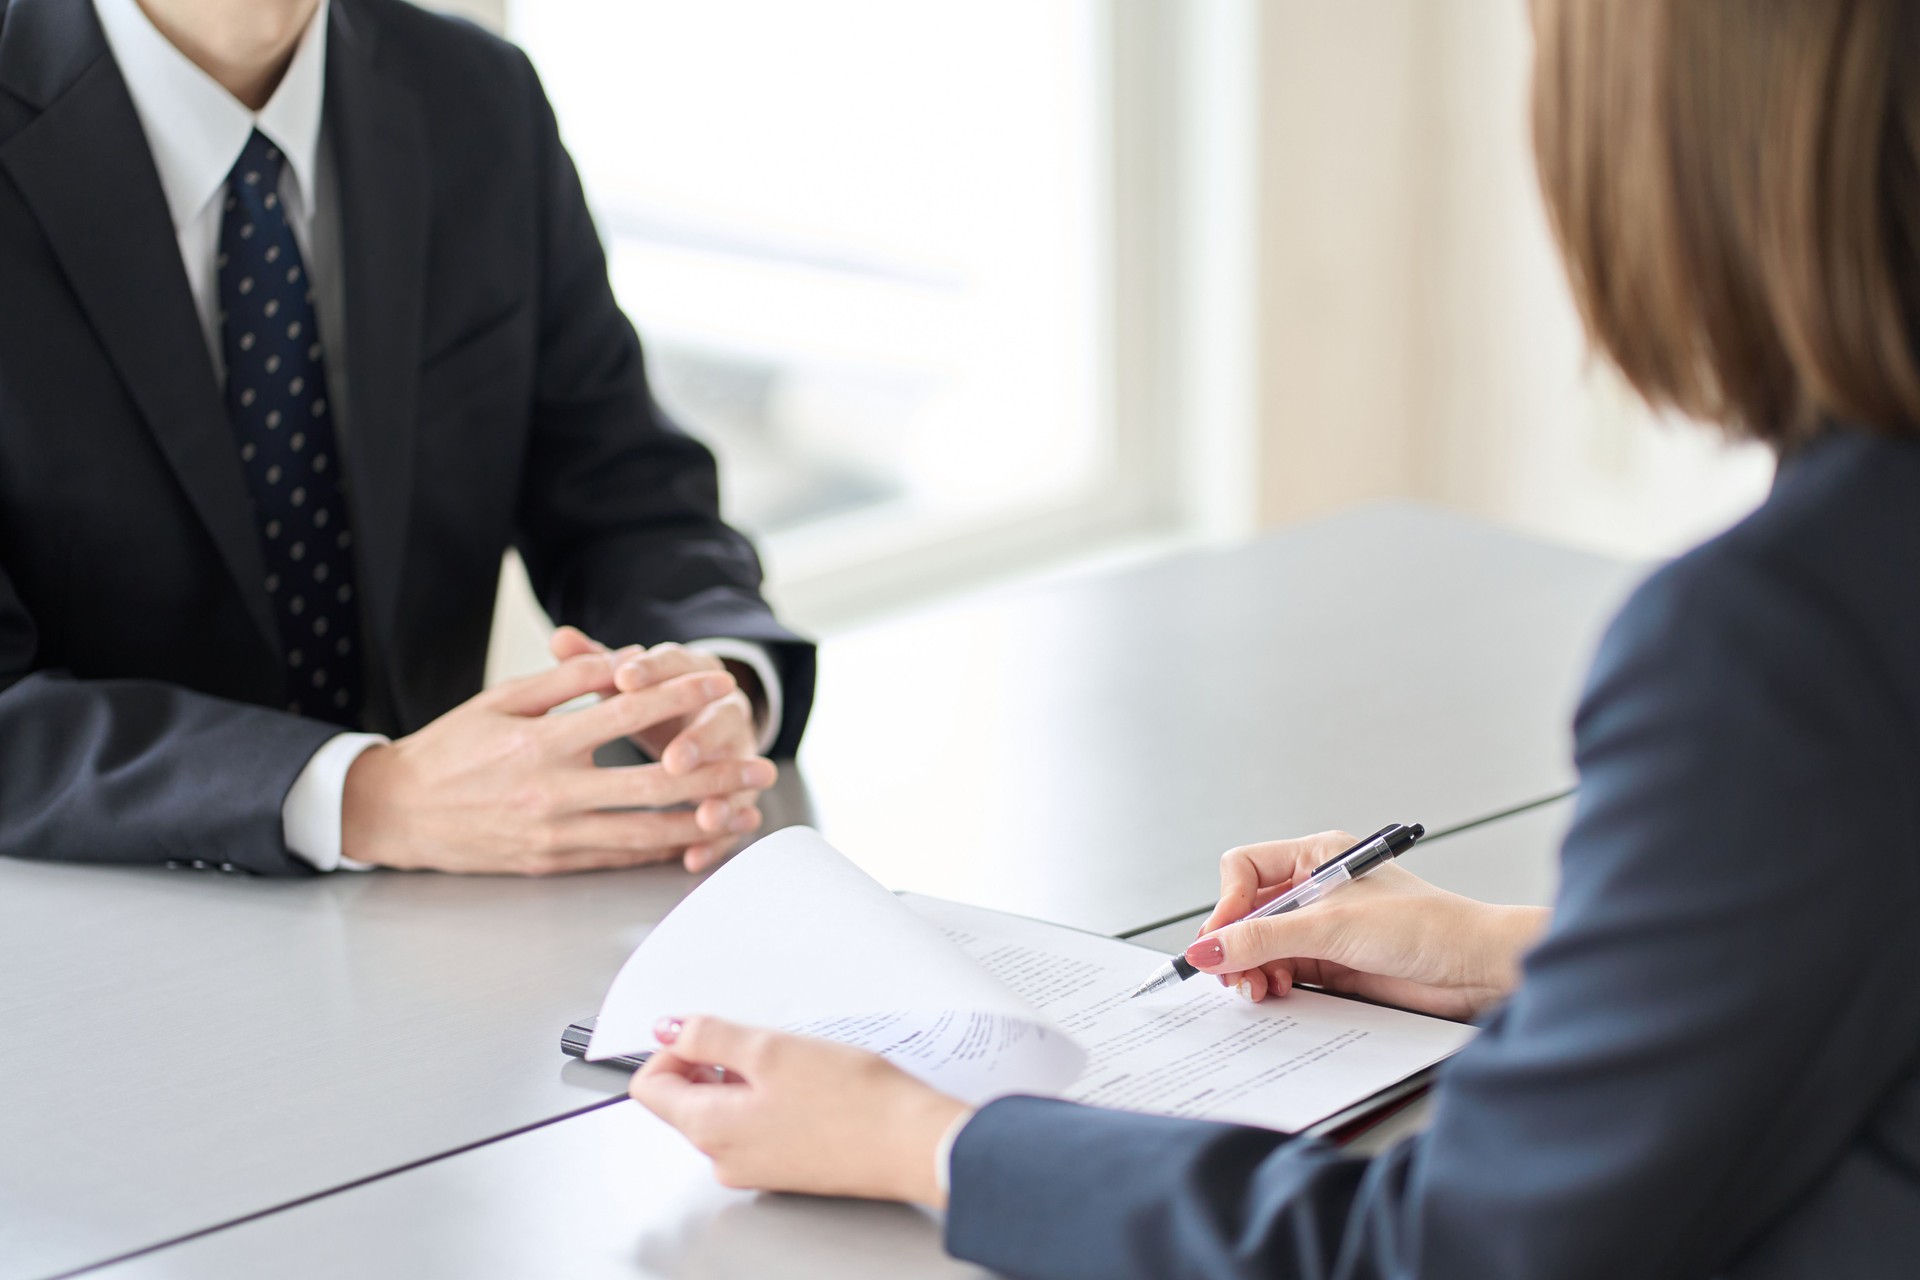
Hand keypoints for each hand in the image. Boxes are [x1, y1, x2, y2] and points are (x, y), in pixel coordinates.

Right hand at [340, 654, 776, 874]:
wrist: (395, 813)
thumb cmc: (449, 748)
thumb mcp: (501, 697)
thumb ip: (566, 679)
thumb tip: (625, 660)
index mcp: (540, 742)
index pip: (625, 715)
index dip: (679, 698)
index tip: (718, 685)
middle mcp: (552, 793)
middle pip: (652, 785)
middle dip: (714, 774)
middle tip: (760, 766)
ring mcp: (553, 835)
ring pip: (644, 832)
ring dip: (700, 821)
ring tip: (744, 810)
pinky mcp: (550, 864)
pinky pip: (617, 858)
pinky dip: (661, 850)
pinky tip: (695, 840)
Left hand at [630, 1015, 970, 1207]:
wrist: (912, 1144)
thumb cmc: (852, 1102)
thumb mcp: (770, 1050)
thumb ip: (709, 1037)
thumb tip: (666, 1029)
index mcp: (707, 1129)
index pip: (649, 1086)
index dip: (674, 1048)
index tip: (711, 1032)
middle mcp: (722, 1157)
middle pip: (687, 1097)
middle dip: (716, 1061)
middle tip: (764, 1043)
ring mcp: (753, 1166)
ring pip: (725, 1108)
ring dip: (748, 1077)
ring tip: (794, 1063)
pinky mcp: (785, 1165)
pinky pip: (757, 1124)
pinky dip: (772, 1097)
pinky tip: (811, 1085)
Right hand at [1187, 831, 1548, 1019]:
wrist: (1473, 969)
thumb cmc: (1425, 926)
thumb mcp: (1332, 926)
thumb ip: (1263, 938)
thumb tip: (1208, 949)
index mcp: (1316, 856)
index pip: (1245, 869)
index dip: (1228, 904)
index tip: (1223, 938)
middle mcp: (1315, 889)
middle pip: (1248, 911)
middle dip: (1235, 943)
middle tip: (1230, 974)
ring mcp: (1323, 927)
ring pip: (1262, 945)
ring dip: (1252, 968)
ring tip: (1257, 988)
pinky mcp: (1333, 962)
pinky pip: (1283, 970)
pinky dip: (1272, 982)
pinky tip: (1279, 992)